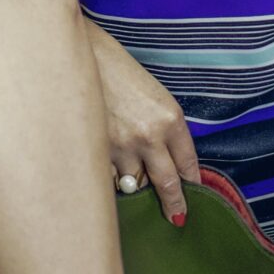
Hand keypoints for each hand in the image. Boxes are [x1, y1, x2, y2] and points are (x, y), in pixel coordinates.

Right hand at [84, 23, 197, 226]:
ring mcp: (121, 146)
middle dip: (174, 204)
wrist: (80, 54)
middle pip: (167, 184)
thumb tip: (163, 161)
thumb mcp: (152, 94)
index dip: (191, 183)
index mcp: (171, 118)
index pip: (188, 163)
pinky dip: (110, 177)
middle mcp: (150, 136)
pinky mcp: (96, 150)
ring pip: (134, 183)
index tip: (193, 194)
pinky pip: (109, 177)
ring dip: (134, 184)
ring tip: (131, 180)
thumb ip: (163, 127)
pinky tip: (107, 170)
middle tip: (177, 218)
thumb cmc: (116, 69)